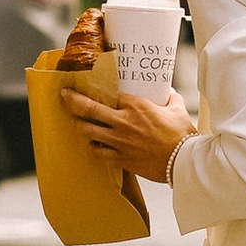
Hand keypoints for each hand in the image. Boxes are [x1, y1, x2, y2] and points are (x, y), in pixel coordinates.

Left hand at [66, 80, 192, 182]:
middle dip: (73, 100)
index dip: (95, 88)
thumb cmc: (181, 134)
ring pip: (89, 131)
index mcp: (135, 106)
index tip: (86, 85)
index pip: (108, 93)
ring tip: (75, 121)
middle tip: (64, 95)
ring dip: (80, 125)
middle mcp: (123, 121)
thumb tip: (169, 91)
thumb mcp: (178, 109)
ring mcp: (119, 141)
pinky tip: (92, 145)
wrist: (182, 161)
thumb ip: (170, 97)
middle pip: (90, 109)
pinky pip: (98, 153)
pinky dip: (93, 148)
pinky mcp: (120, 158)